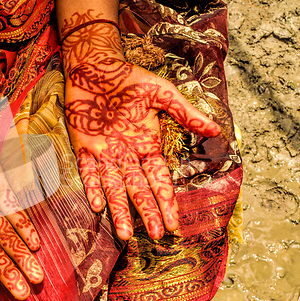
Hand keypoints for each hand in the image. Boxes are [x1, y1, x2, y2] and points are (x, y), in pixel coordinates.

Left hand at [65, 57, 219, 239]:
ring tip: (125, 234)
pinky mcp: (83, 147)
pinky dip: (92, 187)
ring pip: (113, 187)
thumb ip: (185, 113)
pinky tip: (98, 205)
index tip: (174, 223)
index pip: (159, 180)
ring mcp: (105, 153)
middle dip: (147, 212)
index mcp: (147, 145)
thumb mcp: (162, 93)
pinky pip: (87, 171)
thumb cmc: (130, 78)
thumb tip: (216, 130)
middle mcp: (127, 155)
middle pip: (138, 189)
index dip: (166, 202)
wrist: (96, 66)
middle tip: (156, 235)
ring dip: (119, 209)